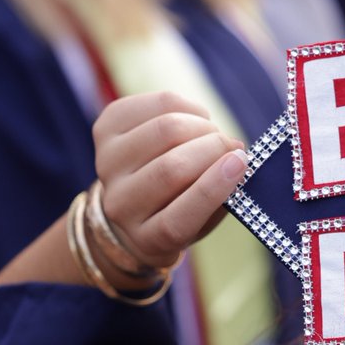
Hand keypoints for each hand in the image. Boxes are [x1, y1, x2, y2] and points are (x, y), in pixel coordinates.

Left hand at [92, 91, 247, 270]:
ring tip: (214, 133)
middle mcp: (120, 204)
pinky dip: (186, 106)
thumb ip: (220, 198)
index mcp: (147, 238)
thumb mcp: (203, 220)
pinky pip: (152, 105)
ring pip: (163, 131)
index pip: (177, 221)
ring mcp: (107, 164)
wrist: (133, 198)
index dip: (211, 190)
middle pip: (171, 168)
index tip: (240, 163)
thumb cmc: (181, 209)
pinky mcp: (105, 128)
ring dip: (202, 126)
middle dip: (213, 148)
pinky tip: (195, 117)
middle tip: (233, 145)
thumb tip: (236, 160)